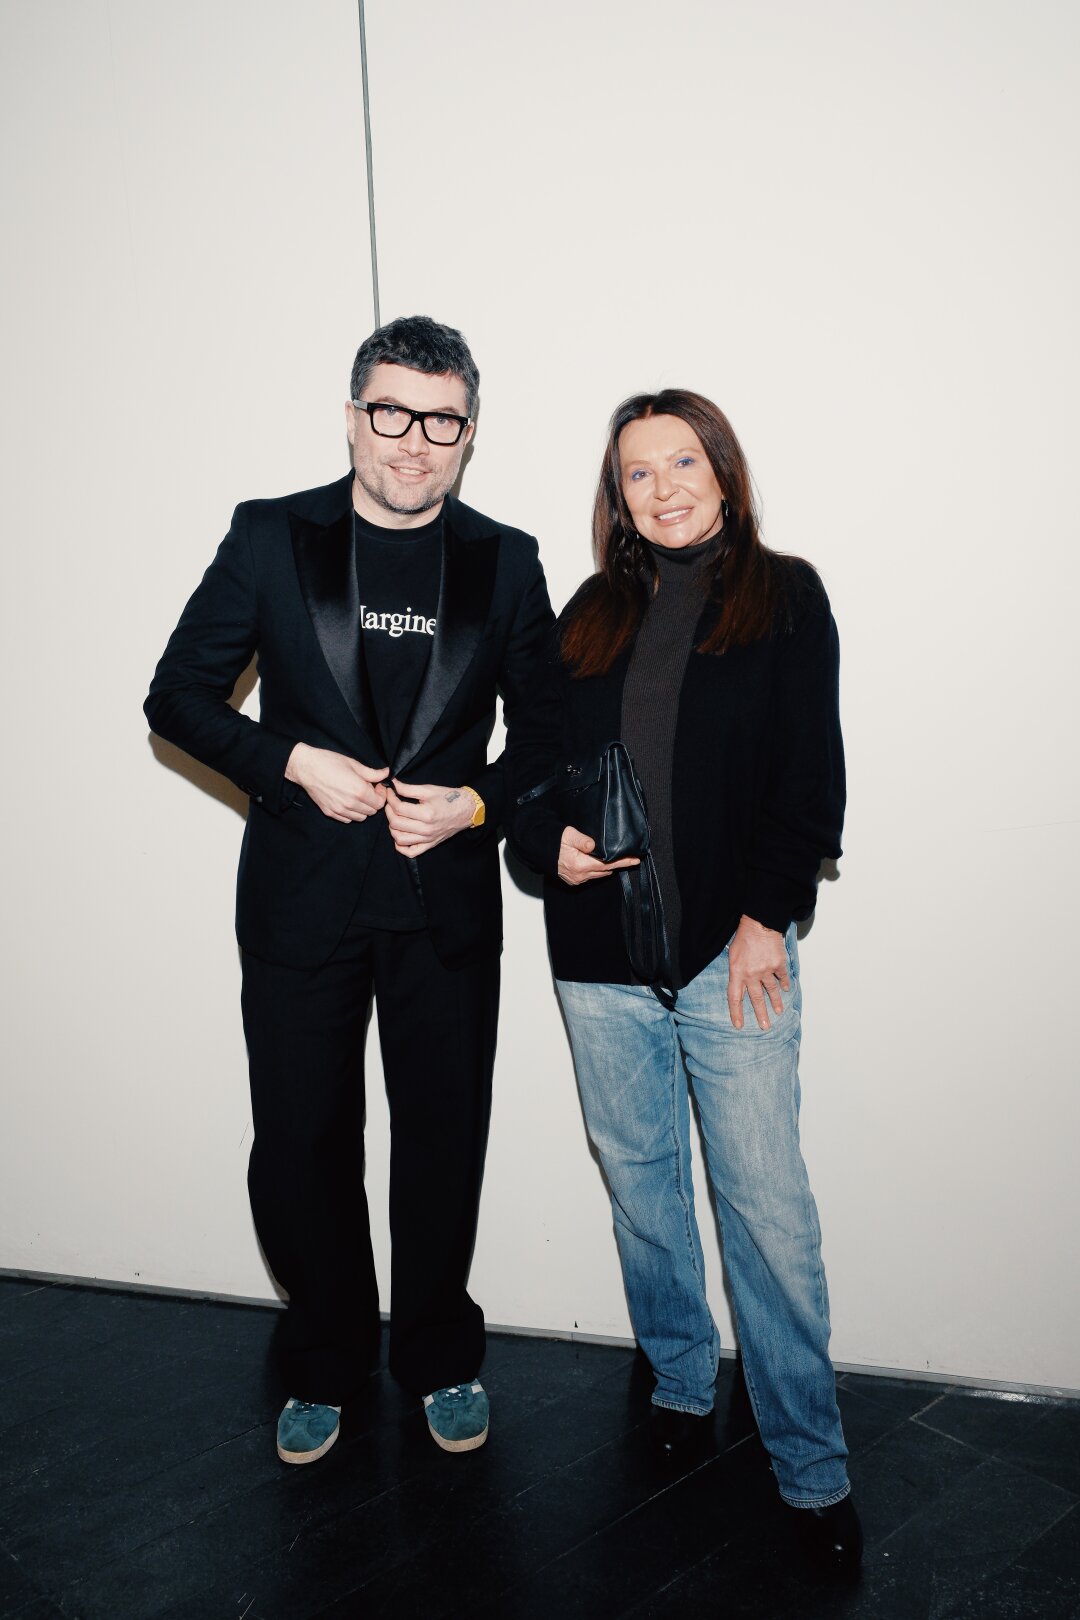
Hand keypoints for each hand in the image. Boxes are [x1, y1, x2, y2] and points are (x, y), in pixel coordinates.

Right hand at [285, 742, 388, 822]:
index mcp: (359, 791)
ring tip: (357, 796)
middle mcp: (350, 803)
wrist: (306, 767)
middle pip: (371, 811)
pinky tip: (347, 801)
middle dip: (373, 801)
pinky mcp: (330, 812)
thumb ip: (373, 773)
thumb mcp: (354, 764)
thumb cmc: (329, 762)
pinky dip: (351, 813)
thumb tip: (386, 773)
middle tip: (368, 790)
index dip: (381, 794)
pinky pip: (347, 819)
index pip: (380, 803)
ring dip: (363, 808)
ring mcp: (339, 810)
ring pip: (360, 817)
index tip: (376, 786)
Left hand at [385, 780, 476, 856]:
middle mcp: (426, 829)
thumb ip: (408, 789)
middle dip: (388, 811)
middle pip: (396, 823)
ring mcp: (428, 839)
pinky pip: (411, 853)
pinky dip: (401, 846)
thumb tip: (393, 784)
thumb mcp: (429, 790)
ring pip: (400, 839)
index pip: (399, 808)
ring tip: (395, 817)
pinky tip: (400, 835)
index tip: (390, 792)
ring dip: (392, 827)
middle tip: (390, 803)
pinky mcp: (430, 844)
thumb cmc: (449, 798)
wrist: (466, 810)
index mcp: (427, 814)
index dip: (390, 798)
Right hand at [557, 825, 640, 886]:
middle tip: (627, 857)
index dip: (622, 862)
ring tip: (614, 859)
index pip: (608, 864)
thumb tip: (594, 845)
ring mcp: (577, 880)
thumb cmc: (553, 841)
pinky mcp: (573, 881)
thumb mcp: (567, 834)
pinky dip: (596, 871)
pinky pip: (590, 877)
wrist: (539, 850)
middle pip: (605, 871)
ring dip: (606, 868)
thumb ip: (581, 840)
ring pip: (598, 875)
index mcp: (580, 864)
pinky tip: (598, 863)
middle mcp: (580, 875)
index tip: (635, 860)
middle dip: (617, 864)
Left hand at [727, 915, 790, 1030]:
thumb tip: (739, 984)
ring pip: (771, 991)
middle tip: (765, 1027)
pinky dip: (784, 984)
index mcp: (737, 972)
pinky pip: (782, 978)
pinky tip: (785, 990)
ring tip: (778, 1012)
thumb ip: (736, 971)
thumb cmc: (743, 937)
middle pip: (756, 999)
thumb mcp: (732, 955)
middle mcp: (752, 975)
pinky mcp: (778, 964)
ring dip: (775, 1003)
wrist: (759, 923)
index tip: (738, 1025)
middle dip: (760, 1014)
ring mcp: (766, 970)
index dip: (736, 1012)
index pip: (735, 998)